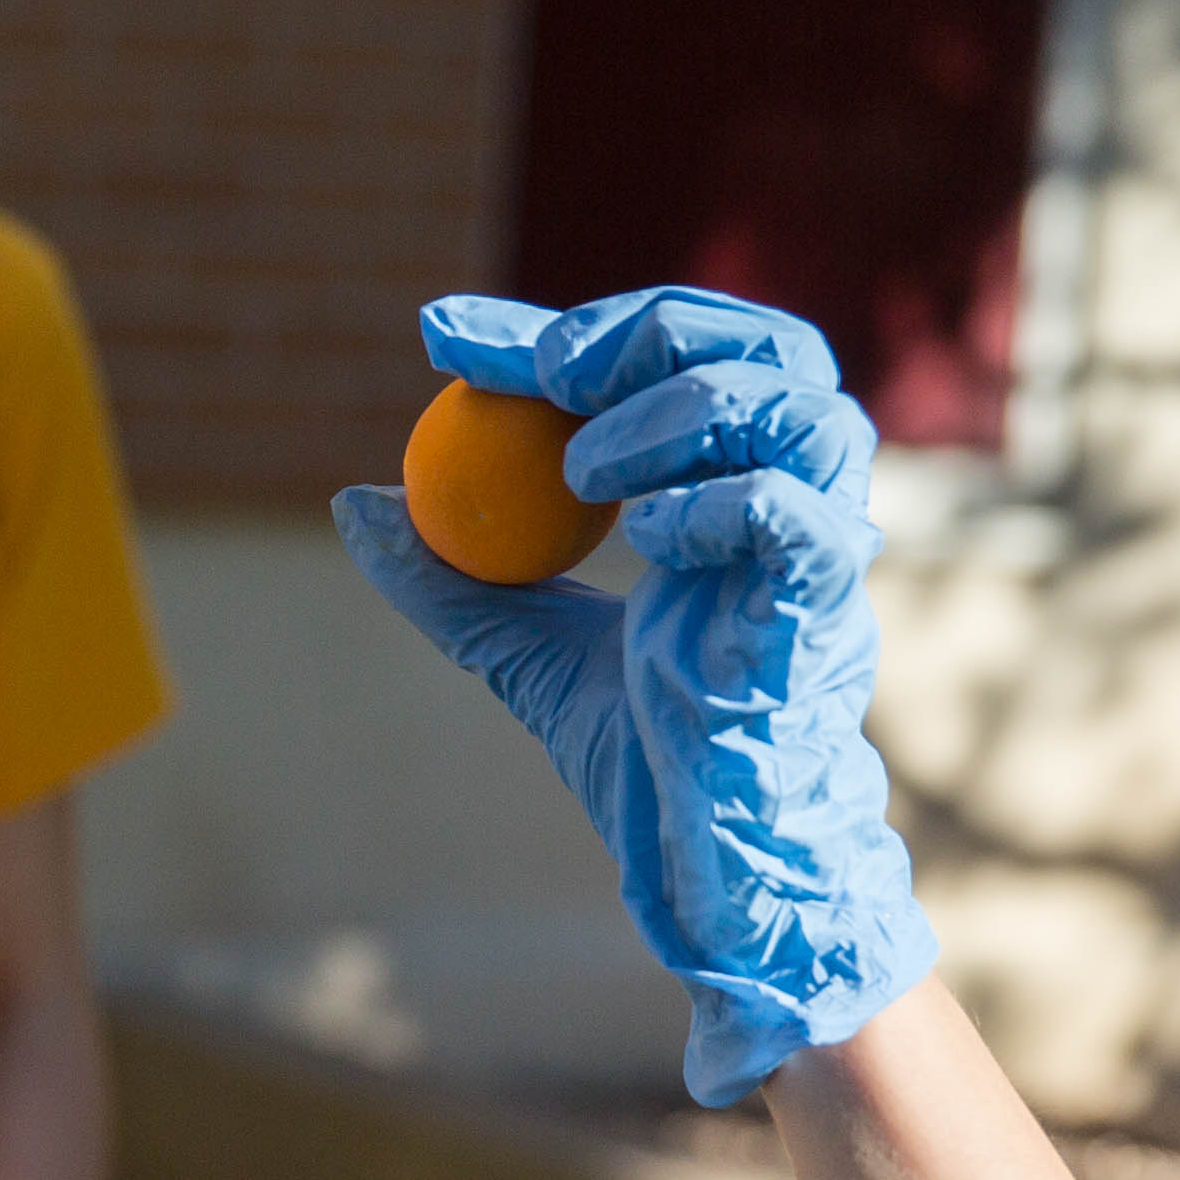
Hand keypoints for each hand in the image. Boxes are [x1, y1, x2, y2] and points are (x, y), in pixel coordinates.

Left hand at [339, 286, 933, 1106]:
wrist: (702, 850)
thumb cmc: (644, 748)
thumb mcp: (522, 646)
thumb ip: (451, 578)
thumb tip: (354, 503)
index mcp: (729, 478)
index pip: (656, 358)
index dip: (544, 331)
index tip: (440, 335)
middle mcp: (790, 489)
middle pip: (755, 339)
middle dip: (637, 330)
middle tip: (539, 369)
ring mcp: (819, 539)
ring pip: (787, 401)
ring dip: (669, 409)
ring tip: (579, 472)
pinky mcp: (825, 602)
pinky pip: (790, 512)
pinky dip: (714, 500)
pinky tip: (648, 540)